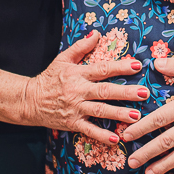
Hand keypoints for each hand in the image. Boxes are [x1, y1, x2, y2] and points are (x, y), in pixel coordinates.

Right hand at [20, 31, 146, 138]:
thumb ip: (80, 47)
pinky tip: (116, 140)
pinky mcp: (72, 123)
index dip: (120, 67)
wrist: (29, 100)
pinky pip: (89, 130)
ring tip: (136, 117)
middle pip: (105, 91)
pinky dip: (102, 136)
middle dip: (125, 92)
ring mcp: (75, 108)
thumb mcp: (62, 59)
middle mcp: (78, 91)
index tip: (137, 66)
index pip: (102, 69)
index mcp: (78, 73)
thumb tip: (96, 34)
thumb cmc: (49, 78)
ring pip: (100, 111)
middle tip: (144, 93)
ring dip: (119, 114)